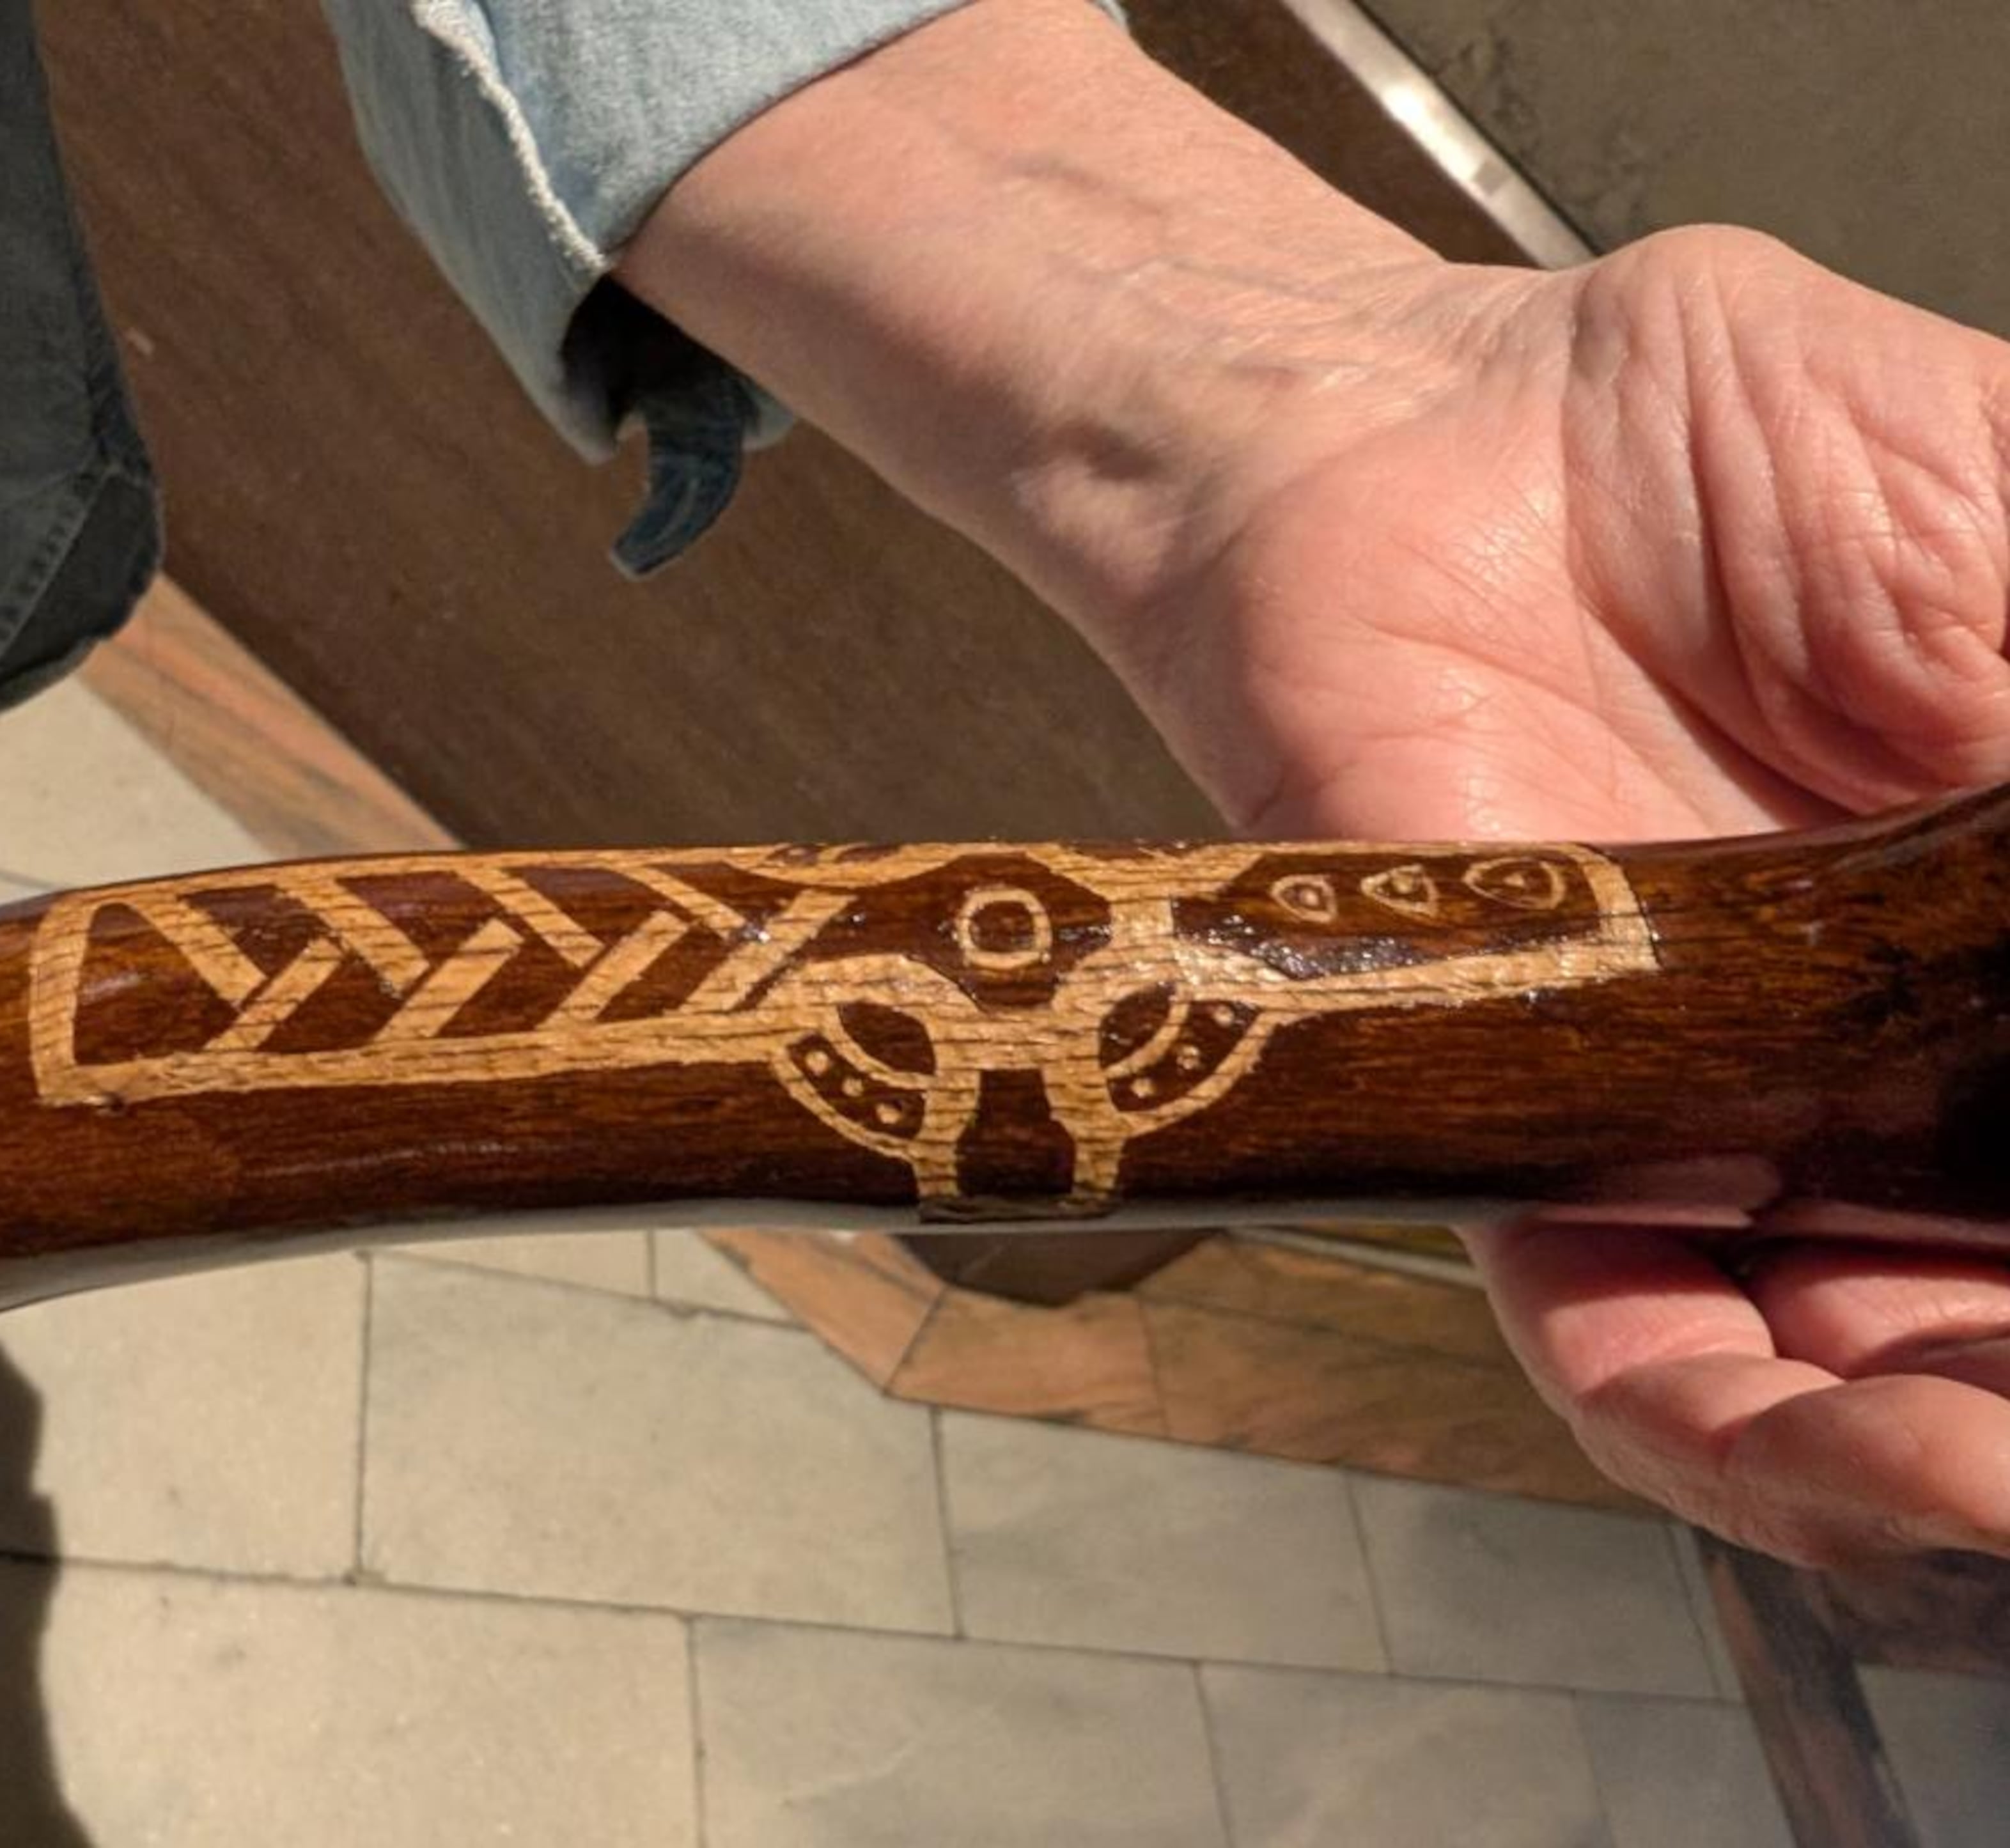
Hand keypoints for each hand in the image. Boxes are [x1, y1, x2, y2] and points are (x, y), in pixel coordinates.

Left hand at [624, 0, 2009, 1563]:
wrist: (1426, 431)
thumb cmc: (1715, 445)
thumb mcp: (1996, 524)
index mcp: (2008, 933)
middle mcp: (1878, 1064)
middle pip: (1990, 1292)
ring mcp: (1704, 1111)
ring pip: (1839, 1369)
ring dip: (1939, 1464)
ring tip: (2004, 1481)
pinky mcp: (1518, 1128)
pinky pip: (1616, 1332)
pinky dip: (1730, 1425)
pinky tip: (1856, 1473)